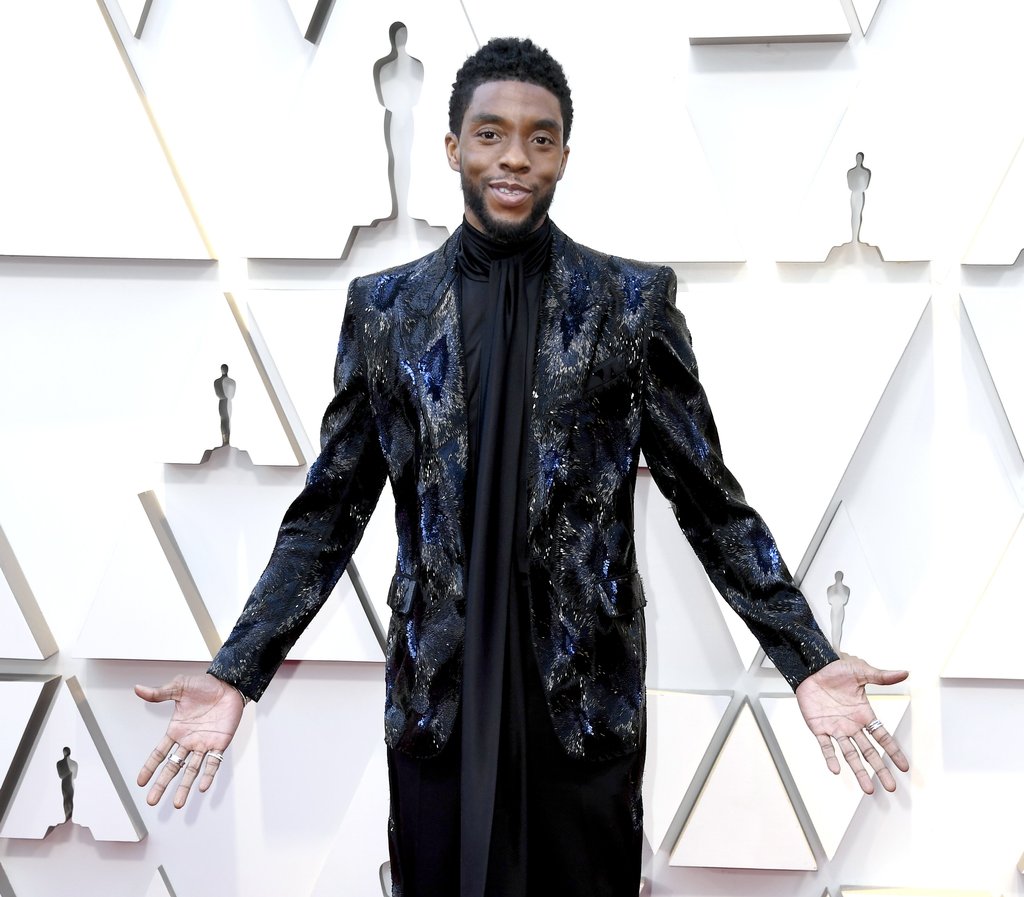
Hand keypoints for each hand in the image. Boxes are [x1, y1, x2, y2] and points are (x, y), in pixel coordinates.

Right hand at [135, 673, 244, 808]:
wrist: (229, 684)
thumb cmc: (205, 686)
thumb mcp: (179, 687)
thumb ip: (160, 693)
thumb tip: (138, 689)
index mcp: (176, 730)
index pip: (159, 753)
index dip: (149, 767)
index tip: (139, 782)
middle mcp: (188, 741)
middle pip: (172, 767)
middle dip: (161, 784)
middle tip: (152, 801)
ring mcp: (204, 744)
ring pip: (191, 770)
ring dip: (184, 787)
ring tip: (177, 804)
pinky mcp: (220, 743)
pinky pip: (213, 762)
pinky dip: (208, 775)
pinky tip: (202, 787)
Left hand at [795, 655, 908, 793]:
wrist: (811, 667)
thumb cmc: (836, 670)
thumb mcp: (861, 671)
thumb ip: (881, 676)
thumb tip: (904, 673)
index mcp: (864, 714)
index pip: (883, 737)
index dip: (893, 751)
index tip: (904, 767)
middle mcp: (852, 725)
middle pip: (869, 752)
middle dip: (880, 769)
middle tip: (890, 787)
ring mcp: (836, 728)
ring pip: (850, 754)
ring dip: (858, 771)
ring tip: (868, 789)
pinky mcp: (818, 727)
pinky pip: (825, 746)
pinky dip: (830, 757)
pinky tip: (836, 770)